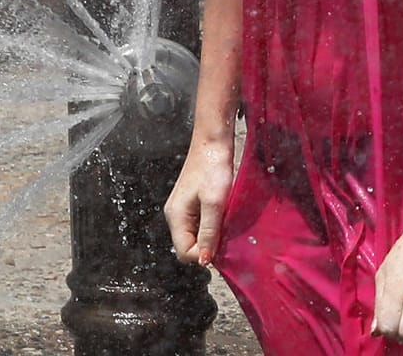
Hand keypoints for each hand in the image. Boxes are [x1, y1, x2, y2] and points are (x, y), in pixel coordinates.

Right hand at [164, 139, 232, 265]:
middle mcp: (176, 215)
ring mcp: (184, 208)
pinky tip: (224, 214)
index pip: (184, 252)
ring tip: (226, 221)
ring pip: (197, 234)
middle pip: (189, 244)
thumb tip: (204, 260)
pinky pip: (201, 222)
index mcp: (176, 216)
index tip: (222, 245)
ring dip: (212, 234)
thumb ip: (209, 232)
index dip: (203, 254)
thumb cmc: (212, 168)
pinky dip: (213, 223)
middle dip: (208, 245)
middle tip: (226, 233)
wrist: (213, 142)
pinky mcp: (193, 202)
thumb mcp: (214, 203)